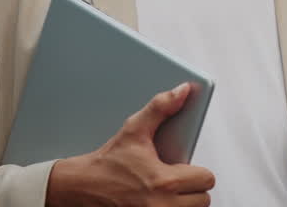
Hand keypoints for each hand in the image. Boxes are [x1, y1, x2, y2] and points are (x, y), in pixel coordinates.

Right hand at [46, 83, 214, 206]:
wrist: (79, 187)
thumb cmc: (107, 163)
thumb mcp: (134, 130)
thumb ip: (161, 107)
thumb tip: (182, 91)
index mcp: (163, 181)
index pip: (206, 180)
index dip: (199, 172)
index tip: (187, 169)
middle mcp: (161, 206)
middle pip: (202, 201)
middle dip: (192, 189)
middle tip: (177, 181)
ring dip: (183, 203)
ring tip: (168, 192)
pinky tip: (157, 200)